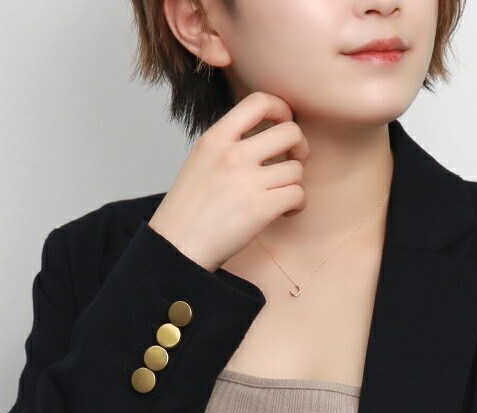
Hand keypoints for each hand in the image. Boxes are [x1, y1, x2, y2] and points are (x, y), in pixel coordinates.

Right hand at [148, 91, 310, 272]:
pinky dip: (297, 205)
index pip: (259, 102)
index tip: (283, 126)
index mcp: (214, 138)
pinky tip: (285, 212)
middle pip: (290, 133)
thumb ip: (228, 145)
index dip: (281, 110)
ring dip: (295, 184)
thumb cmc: (189, 210)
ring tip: (281, 197)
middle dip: (300, 148)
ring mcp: (247, 181)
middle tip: (293, 163)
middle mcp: (232, 155)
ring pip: (297, 169)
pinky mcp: (260, 209)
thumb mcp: (200, 161)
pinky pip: (298, 195)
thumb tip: (267, 137)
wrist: (176, 247)